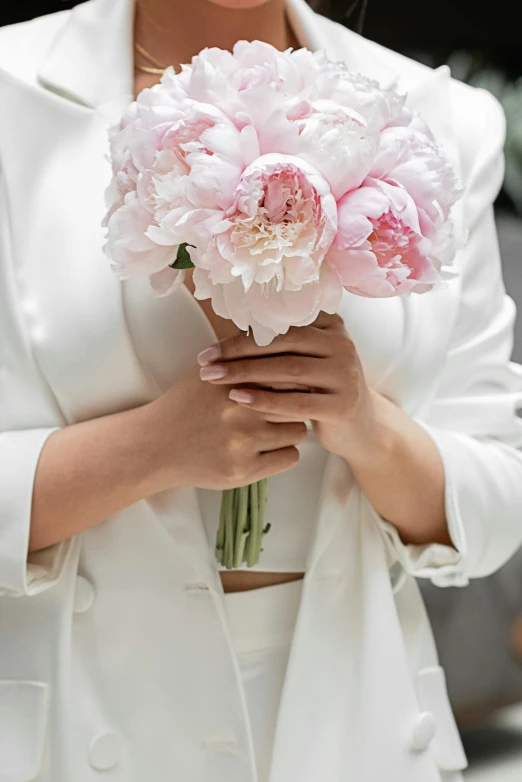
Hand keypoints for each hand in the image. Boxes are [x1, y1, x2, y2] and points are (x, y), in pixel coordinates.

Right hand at [142, 361, 307, 493]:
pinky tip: (266, 448)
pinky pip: (291, 457)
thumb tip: (280, 341)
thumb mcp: (207, 371)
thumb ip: (240, 356)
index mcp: (233, 380)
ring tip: (272, 429)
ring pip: (299, 431)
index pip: (287, 374)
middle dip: (293, 403)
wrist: (157, 446)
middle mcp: (240, 410)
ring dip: (289, 430)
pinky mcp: (245, 471)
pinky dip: (283, 452)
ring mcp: (244, 442)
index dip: (291, 378)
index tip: (287, 384)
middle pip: (297, 400)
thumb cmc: (186, 405)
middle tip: (282, 407)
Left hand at [197, 312, 377, 459]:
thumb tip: (229, 330)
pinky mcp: (343, 405)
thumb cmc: (319, 391)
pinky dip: (265, 400)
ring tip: (214, 379)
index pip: (281, 324)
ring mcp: (345, 375)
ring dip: (246, 373)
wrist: (359, 428)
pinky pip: (297, 402)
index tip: (210, 348)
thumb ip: (280, 345)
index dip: (242, 334)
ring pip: (289, 370)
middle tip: (206, 362)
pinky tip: (239, 399)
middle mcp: (342, 345)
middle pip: (283, 342)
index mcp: (331, 326)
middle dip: (239, 352)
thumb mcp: (306, 362)